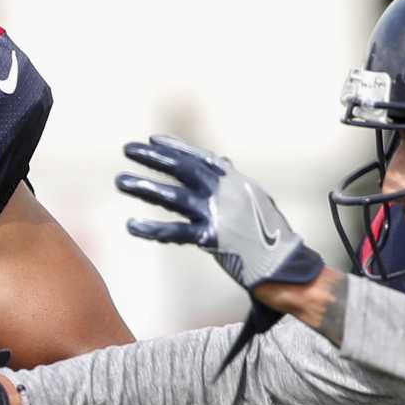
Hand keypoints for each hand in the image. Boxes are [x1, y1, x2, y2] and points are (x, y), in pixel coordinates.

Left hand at [115, 135, 327, 295]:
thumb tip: (222, 162)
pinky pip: (174, 232)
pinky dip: (152, 229)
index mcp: (235, 182)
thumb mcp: (255, 199)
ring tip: (120, 181)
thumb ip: (234, 181)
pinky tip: (131, 226)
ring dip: (145, 186)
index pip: (200, 158)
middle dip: (153, 158)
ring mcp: (217, 214)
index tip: (153, 140)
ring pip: (173, 196)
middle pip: (182, 169)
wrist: (284, 264)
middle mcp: (225, 192)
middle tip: (127, 149)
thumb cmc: (269, 235)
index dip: (175, 148)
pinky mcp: (211, 238)